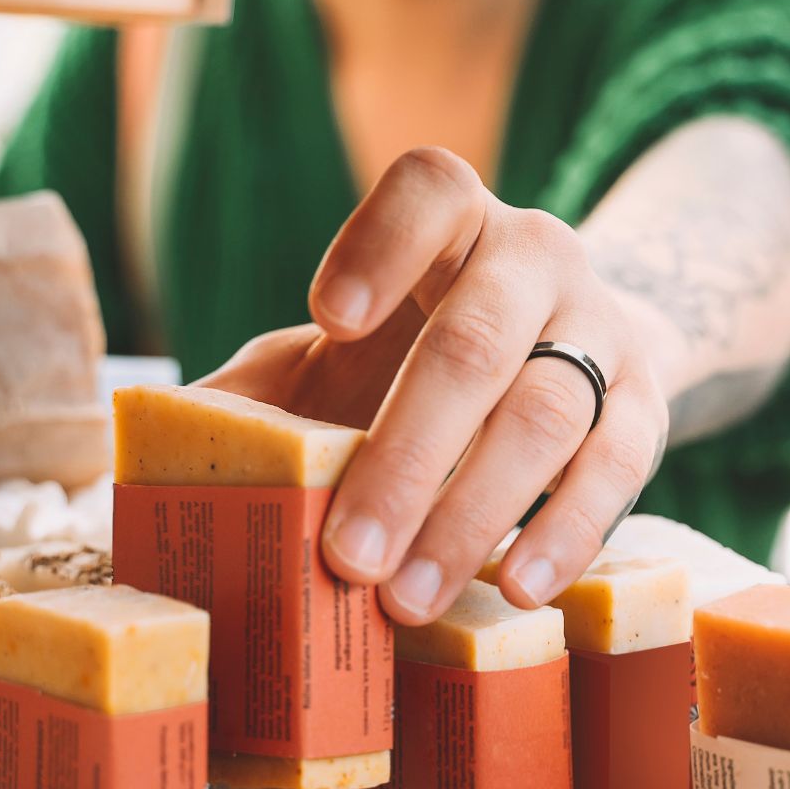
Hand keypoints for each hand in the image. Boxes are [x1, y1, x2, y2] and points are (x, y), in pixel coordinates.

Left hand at [218, 148, 674, 624]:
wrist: (573, 348)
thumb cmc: (424, 357)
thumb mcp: (342, 354)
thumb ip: (260, 390)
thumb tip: (142, 456)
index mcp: (454, 220)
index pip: (428, 191)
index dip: (381, 244)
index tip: (328, 318)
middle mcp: (535, 256)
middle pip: (474, 340)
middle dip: (406, 454)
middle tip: (346, 556)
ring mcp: (601, 326)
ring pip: (547, 413)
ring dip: (472, 514)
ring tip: (406, 597)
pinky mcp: (647, 402)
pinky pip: (619, 466)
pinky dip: (568, 531)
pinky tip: (516, 587)